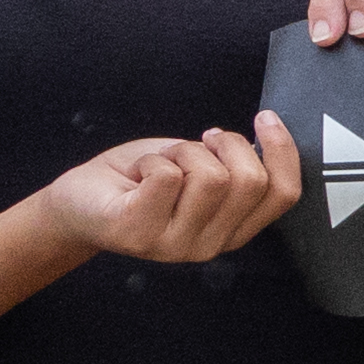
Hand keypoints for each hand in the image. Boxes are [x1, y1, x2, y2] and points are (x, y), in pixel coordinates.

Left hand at [41, 117, 308, 267]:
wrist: (80, 201)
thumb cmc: (141, 179)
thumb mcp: (198, 169)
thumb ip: (233, 166)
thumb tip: (268, 134)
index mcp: (233, 230)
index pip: (283, 195)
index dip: (282, 150)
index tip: (264, 117)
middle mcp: (210, 246)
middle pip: (250, 181)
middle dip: (227, 144)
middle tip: (200, 143)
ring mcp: (175, 245)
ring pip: (211, 177)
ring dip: (184, 152)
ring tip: (163, 162)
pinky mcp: (140, 234)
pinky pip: (166, 176)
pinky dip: (152, 159)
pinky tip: (140, 174)